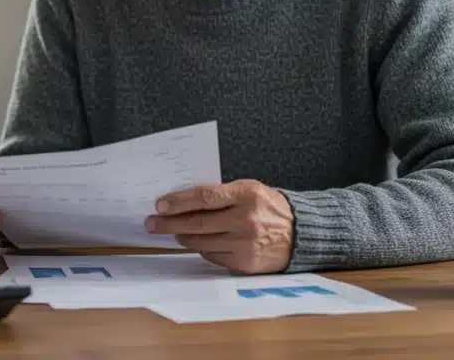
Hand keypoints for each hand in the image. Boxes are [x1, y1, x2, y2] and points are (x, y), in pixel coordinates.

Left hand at [145, 179, 293, 273]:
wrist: (301, 233)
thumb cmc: (270, 207)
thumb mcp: (250, 190)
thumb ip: (221, 194)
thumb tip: (184, 200)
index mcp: (246, 195)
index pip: (204, 197)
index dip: (179, 201)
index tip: (160, 204)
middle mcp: (245, 220)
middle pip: (198, 223)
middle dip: (169, 223)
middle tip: (152, 223)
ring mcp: (245, 244)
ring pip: (201, 242)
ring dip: (183, 236)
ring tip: (174, 231)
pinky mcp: (244, 263)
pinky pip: (213, 256)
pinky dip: (202, 249)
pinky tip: (198, 242)